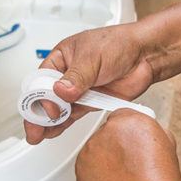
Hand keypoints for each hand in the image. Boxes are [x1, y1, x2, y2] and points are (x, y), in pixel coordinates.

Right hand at [24, 23, 154, 143]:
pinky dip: (64, 124)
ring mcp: (79, 90)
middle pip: (46, 97)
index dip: (40, 95)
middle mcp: (67, 74)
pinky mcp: (91, 101)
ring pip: (58, 108)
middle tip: (34, 130)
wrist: (146, 55)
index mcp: (61, 58)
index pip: (42, 79)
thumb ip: (76, 77)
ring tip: (39, 136)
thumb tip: (61, 91)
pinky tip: (54, 131)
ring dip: (49, 122)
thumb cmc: (120, 44)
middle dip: (39, 114)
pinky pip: (73, 115)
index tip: (46, 108)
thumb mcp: (92, 57)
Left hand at [75, 109, 180, 180]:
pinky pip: (89, 177)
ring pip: (95, 157)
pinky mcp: (79, 179)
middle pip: (105, 136)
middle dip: (116, 149)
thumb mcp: (167, 143)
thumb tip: (143, 135)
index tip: (133, 142)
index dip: (130, 133)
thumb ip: (149, 132)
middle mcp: (102, 135)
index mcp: (125, 121)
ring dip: (105, 166)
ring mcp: (87, 157)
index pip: (121, 117)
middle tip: (133, 166)